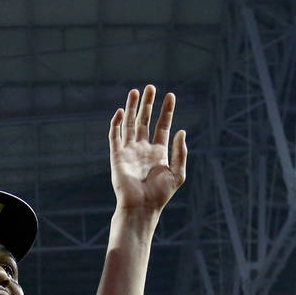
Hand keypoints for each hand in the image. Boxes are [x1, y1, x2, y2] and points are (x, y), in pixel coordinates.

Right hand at [108, 86, 186, 215]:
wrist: (141, 207)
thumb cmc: (160, 195)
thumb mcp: (178, 173)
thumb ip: (180, 152)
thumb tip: (181, 131)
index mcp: (158, 152)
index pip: (162, 126)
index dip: (166, 111)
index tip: (171, 95)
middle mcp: (143, 149)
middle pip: (144, 121)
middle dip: (147, 104)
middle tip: (150, 87)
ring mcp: (129, 151)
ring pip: (129, 124)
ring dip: (132, 108)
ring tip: (135, 91)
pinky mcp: (117, 156)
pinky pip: (115, 136)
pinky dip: (117, 123)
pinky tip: (121, 111)